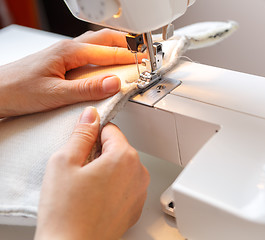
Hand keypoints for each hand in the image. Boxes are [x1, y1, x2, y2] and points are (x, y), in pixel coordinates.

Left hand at [0, 29, 146, 117]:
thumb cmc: (16, 90)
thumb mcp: (55, 94)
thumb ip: (86, 89)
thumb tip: (113, 83)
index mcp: (69, 52)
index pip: (107, 51)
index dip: (129, 56)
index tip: (145, 61)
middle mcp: (67, 48)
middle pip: (104, 38)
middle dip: (126, 43)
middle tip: (143, 52)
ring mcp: (64, 53)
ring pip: (96, 44)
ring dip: (115, 47)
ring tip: (130, 56)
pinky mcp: (61, 61)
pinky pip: (88, 53)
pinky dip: (103, 55)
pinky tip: (106, 66)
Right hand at [35, 107, 149, 239]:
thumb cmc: (67, 213)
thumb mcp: (64, 162)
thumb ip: (81, 134)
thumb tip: (91, 116)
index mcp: (125, 157)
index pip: (111, 129)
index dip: (92, 135)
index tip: (82, 145)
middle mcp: (138, 173)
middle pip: (118, 148)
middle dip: (99, 153)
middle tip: (80, 170)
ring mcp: (139, 192)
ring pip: (122, 167)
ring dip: (106, 171)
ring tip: (86, 187)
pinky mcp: (134, 208)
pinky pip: (124, 186)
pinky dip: (112, 187)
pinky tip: (94, 199)